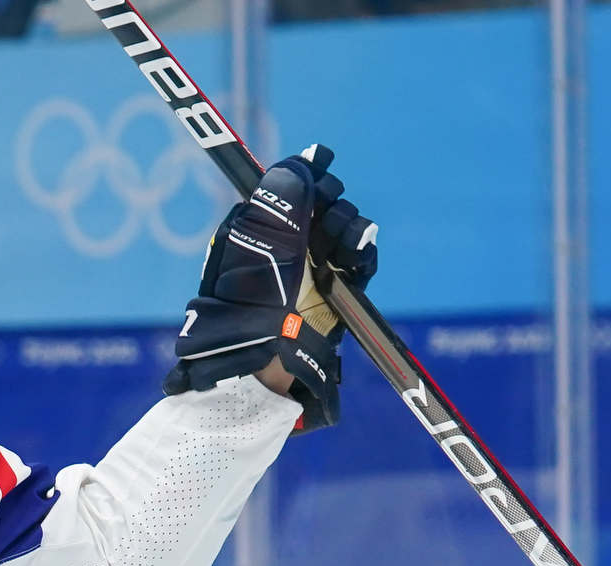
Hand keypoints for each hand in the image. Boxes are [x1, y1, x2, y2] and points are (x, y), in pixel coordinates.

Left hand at [164, 144, 377, 429]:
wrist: (262, 361)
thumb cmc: (248, 302)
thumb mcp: (258, 238)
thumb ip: (284, 195)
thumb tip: (310, 158)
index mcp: (260, 228)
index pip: (295, 187)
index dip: (311, 177)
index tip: (321, 172)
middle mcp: (288, 245)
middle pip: (325, 202)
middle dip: (331, 203)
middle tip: (323, 221)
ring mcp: (314, 268)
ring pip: (346, 228)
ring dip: (347, 227)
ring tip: (338, 245)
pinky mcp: (338, 292)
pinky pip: (361, 259)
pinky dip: (362, 251)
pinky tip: (353, 255)